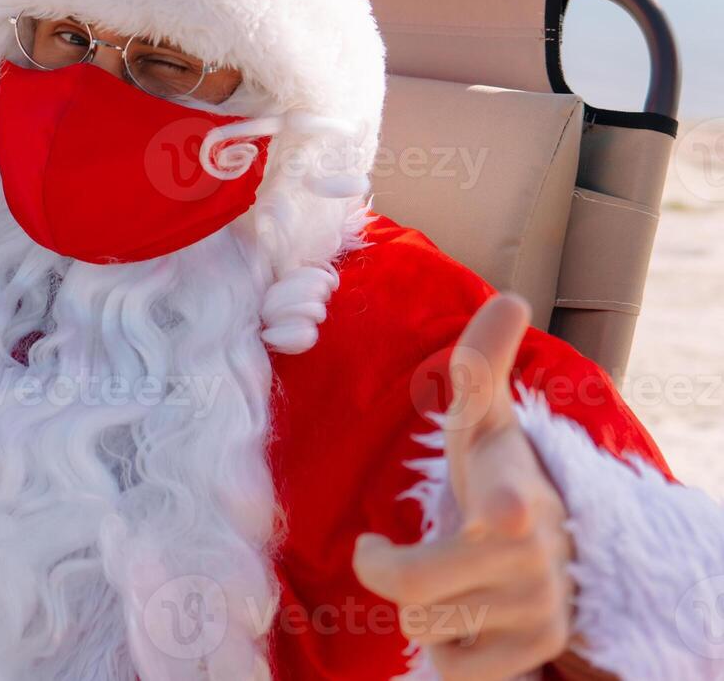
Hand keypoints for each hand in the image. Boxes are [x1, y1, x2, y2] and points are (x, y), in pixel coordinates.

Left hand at [353, 294, 575, 679]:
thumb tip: (512, 295)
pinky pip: (450, 669)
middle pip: (408, 588)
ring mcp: (537, 610)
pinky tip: (466, 618)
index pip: (509, 501)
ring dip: (419, 607)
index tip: (501, 515)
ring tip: (449, 579)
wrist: (551, 555)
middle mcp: (530, 556)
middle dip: (387, 571)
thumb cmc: (493, 479)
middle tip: (390, 552)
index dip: (502, 511)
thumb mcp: (481, 427)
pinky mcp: (534, 654)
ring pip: (422, 628)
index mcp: (512, 493)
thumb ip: (482, 365)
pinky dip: (445, 650)